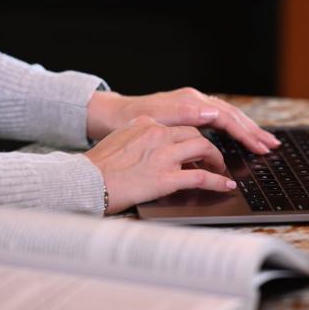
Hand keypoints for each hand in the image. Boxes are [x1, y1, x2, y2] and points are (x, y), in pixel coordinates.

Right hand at [84, 116, 236, 213]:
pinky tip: (225, 186)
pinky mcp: (165, 177)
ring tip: (220, 170)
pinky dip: (217, 181)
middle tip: (213, 158)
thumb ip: (140, 139)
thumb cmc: (97, 168)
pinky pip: (201, 177)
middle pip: (195, 134)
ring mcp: (163, 155)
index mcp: (146, 124)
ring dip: (216, 160)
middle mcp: (157, 134)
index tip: (199, 146)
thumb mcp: (119, 140)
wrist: (83, 182)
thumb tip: (154, 149)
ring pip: (204, 148)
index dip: (192, 137)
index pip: (178, 125)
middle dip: (208, 147)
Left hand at [86, 87, 279, 153]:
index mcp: (189, 101)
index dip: (245, 133)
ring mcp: (191, 104)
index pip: (226, 117)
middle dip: (253, 131)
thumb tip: (213, 112)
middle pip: (231, 115)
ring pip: (227, 116)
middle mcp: (193, 99)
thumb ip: (184, 115)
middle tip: (272, 146)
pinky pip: (218, 119)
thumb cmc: (127, 121)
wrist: (109, 115)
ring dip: (247, 129)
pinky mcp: (188, 111)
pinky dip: (233, 128)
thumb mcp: (153, 119)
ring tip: (265, 141)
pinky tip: (241, 136)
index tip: (259, 146)